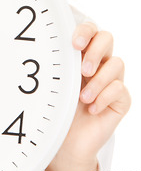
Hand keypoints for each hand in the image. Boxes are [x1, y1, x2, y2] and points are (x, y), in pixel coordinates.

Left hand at [46, 22, 130, 170]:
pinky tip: (92, 108)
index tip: (74, 43)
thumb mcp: (54, 83)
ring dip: (99, 80)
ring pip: (117, 63)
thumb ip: (57, 65)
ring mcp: (111, 79)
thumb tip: (49, 49)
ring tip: (82, 97)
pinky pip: (121, 89)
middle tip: (82, 70)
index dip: (84, 31)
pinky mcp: (120, 99)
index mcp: (81, 53)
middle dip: (96, 51)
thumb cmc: (57, 108)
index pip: (89, 29)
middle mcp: (98, 62)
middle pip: (107, 38)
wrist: (66, 141)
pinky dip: (105, 97)